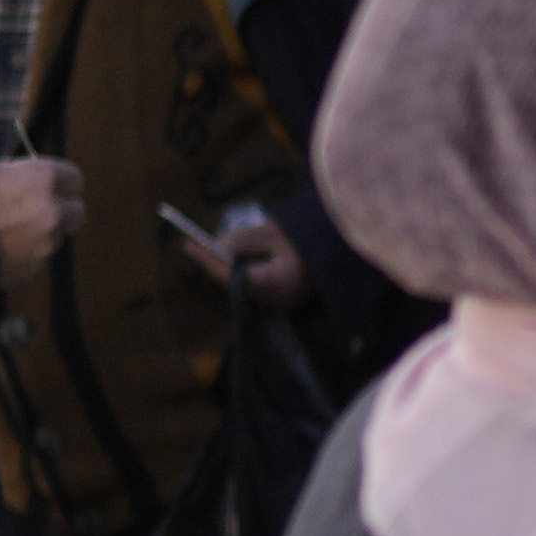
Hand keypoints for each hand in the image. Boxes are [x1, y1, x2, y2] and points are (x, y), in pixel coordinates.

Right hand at [0, 156, 80, 276]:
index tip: (54, 186)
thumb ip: (25, 180)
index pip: (74, 178)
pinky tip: (0, 249)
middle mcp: (52, 211)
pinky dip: (26, 255)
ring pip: (56, 237)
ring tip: (8, 231)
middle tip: (41, 210)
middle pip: (76, 211)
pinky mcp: (32, 268)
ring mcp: (45, 244)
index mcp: (43, 178)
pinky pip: (37, 259)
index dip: (62, 183)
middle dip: (62, 210)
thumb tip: (36, 185)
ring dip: (41, 235)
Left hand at [166, 203, 309, 305]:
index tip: (188, 244)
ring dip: (228, 269)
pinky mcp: (287, 298)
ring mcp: (284, 302)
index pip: (232, 277)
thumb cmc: (314, 236)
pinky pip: (257, 288)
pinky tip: (235, 259)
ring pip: (245, 288)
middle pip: (236, 285)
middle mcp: (279, 300)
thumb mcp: (276, 232)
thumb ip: (244, 240)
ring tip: (210, 249)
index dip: (208, 261)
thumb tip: (217, 246)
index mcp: (277, 283)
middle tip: (196, 245)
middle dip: (216, 265)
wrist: (346, 246)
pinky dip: (243, 273)